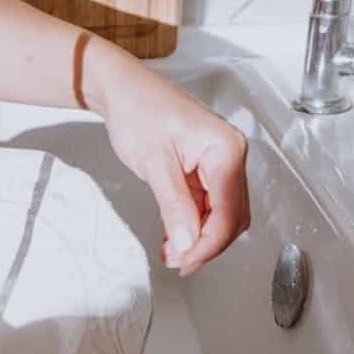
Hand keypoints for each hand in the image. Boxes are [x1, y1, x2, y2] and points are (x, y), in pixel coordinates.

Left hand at [104, 96, 249, 275]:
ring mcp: (219, 162)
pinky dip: (192, 223)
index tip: (187, 261)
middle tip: (179, 262)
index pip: (228, 212)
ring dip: (199, 237)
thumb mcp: (154, 163)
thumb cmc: (139, 111)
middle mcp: (230, 155)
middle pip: (231, 217)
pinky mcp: (204, 168)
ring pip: (220, 214)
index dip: (209, 244)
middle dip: (206, 244)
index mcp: (225, 150)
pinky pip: (206, 204)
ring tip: (172, 252)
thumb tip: (188, 242)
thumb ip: (174, 205)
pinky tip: (174, 236)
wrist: (123, 91)